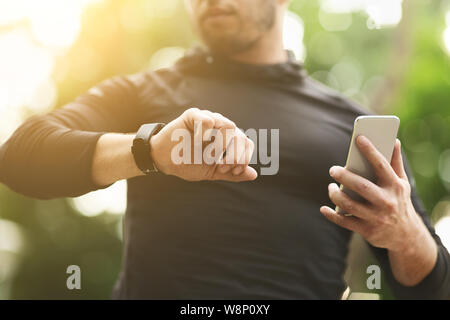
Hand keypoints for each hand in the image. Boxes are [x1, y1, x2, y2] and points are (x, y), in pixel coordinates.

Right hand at [150, 108, 256, 181]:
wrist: (164, 160)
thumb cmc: (187, 164)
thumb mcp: (212, 172)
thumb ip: (232, 173)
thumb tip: (253, 174)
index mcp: (228, 139)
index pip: (247, 144)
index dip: (243, 159)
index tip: (231, 171)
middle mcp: (221, 126)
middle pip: (241, 136)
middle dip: (234, 155)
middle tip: (221, 166)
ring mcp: (209, 119)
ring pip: (229, 126)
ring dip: (222, 146)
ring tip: (209, 156)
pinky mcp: (194, 115)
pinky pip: (208, 120)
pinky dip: (205, 134)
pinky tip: (197, 143)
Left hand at [320, 135, 433, 253]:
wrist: (406, 236)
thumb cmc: (399, 201)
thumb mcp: (401, 183)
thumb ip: (395, 162)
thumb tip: (393, 140)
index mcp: (395, 186)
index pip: (381, 165)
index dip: (370, 151)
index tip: (359, 138)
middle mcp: (387, 202)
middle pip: (361, 186)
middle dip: (344, 176)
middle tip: (333, 170)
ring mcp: (376, 217)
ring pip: (349, 204)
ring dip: (335, 195)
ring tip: (331, 187)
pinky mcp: (367, 230)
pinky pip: (344, 221)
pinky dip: (332, 215)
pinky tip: (323, 208)